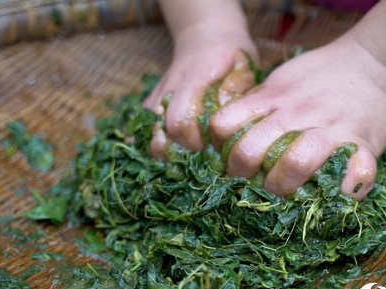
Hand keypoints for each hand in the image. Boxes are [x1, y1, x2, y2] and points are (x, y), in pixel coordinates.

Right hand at [143, 27, 257, 158]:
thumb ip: (236, 89)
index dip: (192, 142)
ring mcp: (157, 96)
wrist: (206, 34)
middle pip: (160, 133)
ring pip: (147, 132)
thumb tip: (224, 116)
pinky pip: (142, 126)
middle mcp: (169, 90)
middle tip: (199, 157)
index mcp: (193, 81)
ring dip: (163, 150)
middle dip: (178, 152)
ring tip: (184, 157)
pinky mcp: (151, 101)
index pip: (180, 121)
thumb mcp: (243, 64)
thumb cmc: (230, 53)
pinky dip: (150, 142)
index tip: (209, 149)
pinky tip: (167, 151)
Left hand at [209, 36, 385, 199]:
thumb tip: (227, 133)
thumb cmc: (322, 76)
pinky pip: (355, 174)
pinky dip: (346, 190)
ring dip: (284, 185)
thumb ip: (257, 104)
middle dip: (242, 175)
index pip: (225, 125)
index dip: (220, 146)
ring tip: (286, 190)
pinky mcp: (361, 143)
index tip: (228, 157)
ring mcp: (329, 129)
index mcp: (273, 98)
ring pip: (294, 163)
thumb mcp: (281, 81)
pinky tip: (339, 193)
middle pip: (249, 151)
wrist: (376, 63)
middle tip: (251, 181)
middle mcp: (296, 113)